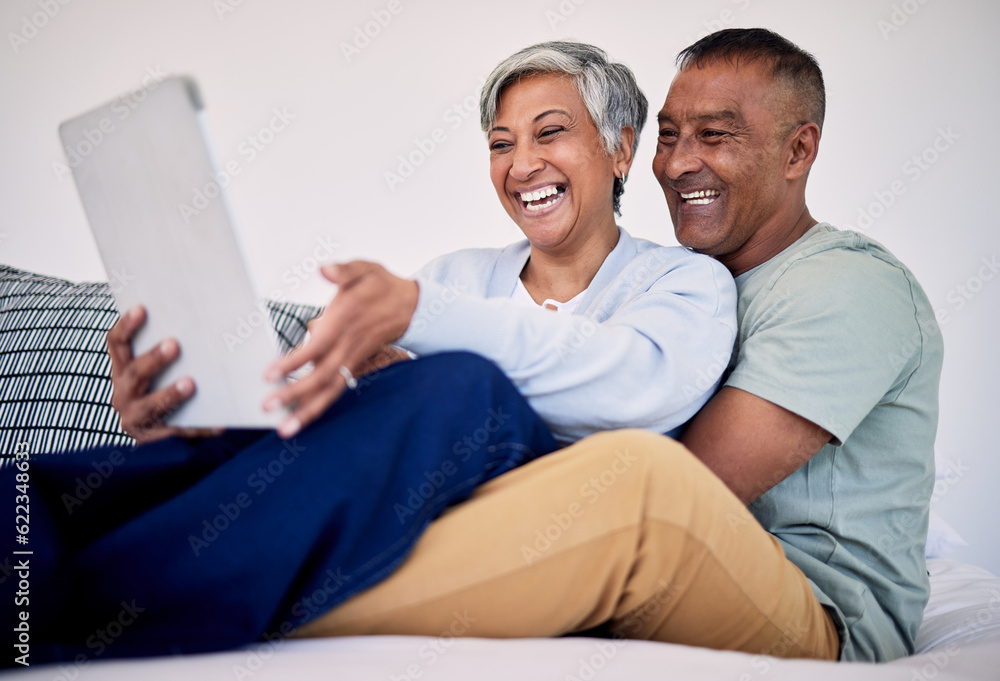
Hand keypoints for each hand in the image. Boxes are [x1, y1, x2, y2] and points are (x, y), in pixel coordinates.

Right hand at [107, 306, 223, 443]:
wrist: (156, 435)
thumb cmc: (164, 387)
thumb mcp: (157, 369)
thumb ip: (168, 348)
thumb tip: (202, 319)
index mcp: (122, 369)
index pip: (116, 343)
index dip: (127, 326)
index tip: (142, 308)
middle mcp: (123, 393)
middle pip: (134, 373)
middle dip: (153, 359)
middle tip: (174, 344)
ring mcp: (135, 418)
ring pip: (150, 407)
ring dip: (169, 394)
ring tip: (190, 384)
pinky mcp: (155, 439)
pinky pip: (177, 432)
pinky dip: (198, 427)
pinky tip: (218, 423)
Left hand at [262, 261, 418, 437]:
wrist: (410, 306)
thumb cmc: (381, 285)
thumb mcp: (365, 269)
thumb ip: (344, 270)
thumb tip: (325, 270)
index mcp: (346, 319)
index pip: (319, 346)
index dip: (295, 362)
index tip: (270, 373)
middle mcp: (349, 343)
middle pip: (322, 376)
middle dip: (295, 394)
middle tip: (267, 406)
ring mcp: (352, 357)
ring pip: (330, 389)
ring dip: (308, 410)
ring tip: (285, 430)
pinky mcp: (353, 364)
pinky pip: (336, 389)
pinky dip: (318, 406)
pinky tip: (299, 418)